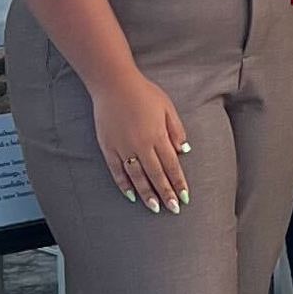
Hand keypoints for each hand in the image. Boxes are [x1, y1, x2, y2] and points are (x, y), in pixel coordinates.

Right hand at [91, 70, 189, 212]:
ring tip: (154, 207)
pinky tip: (131, 195)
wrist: (113, 84)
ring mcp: (123, 148)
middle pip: (156, 175)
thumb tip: (184, 151)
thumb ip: (176, 130)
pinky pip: (117, 171)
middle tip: (173, 209)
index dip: (178, 183)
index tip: (184, 197)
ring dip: (146, 193)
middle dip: (166, 193)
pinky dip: (124, 184)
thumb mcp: (167, 108)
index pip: (172, 165)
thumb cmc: (144, 93)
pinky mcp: (108, 147)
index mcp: (157, 136)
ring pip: (137, 177)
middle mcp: (141, 145)